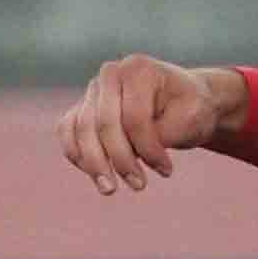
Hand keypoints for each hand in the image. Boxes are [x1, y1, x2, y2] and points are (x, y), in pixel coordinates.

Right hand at [60, 55, 240, 196]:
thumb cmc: (189, 111)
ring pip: (81, 131)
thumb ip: (158, 134)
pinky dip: (77, 156)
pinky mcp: (82, 109)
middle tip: (139, 186)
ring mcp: (93, 91)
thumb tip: (128, 153)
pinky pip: (67, 133)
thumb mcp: (188, 120)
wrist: (184, 104)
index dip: (148, 149)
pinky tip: (95, 176)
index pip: (134, 116)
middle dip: (120, 160)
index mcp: (138, 68)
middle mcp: (110, 74)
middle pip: (104, 124)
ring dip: (94, 165)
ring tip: (110, 190)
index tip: (166, 171)